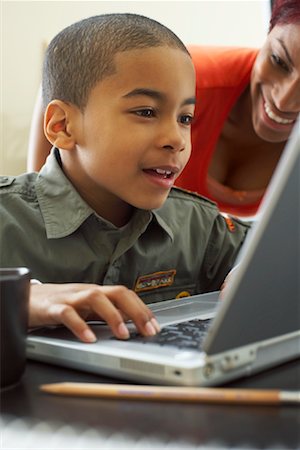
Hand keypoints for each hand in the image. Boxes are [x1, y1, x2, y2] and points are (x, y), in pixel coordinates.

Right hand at [29, 283, 159, 342]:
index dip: (142, 309)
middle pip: (117, 293)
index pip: (125, 295)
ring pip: (95, 298)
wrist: (26, 298)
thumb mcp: (85, 310)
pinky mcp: (51, 308)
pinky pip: (67, 314)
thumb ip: (104, 315)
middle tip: (148, 331)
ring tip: (123, 334)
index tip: (155, 326)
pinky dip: (80, 326)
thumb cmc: (58, 304)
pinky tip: (89, 339)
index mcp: (97, 294)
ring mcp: (69, 298)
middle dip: (136, 310)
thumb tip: (131, 325)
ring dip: (113, 315)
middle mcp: (86, 293)